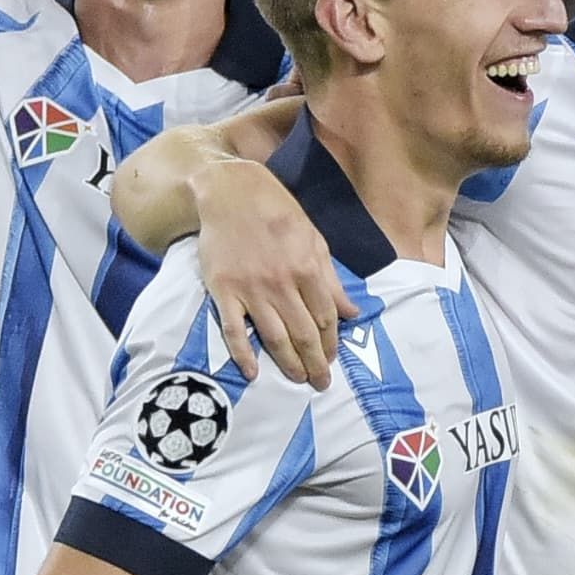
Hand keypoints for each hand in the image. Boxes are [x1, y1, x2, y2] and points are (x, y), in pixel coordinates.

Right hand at [194, 155, 341, 387]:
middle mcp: (281, 283)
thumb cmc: (277, 212)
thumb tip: (352, 313)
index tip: (332, 357)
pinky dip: (243, 354)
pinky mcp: (223, 290)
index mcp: (306, 269)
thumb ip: (331, 279)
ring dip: (289, 363)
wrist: (230, 192)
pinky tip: (252, 372)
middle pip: (303, 333)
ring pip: (274, 336)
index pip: (325, 317)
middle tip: (321, 383)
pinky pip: (234, 330)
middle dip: (316, 362)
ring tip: (298, 378)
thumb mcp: (313, 239)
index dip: (331, 342)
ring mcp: (250, 289)